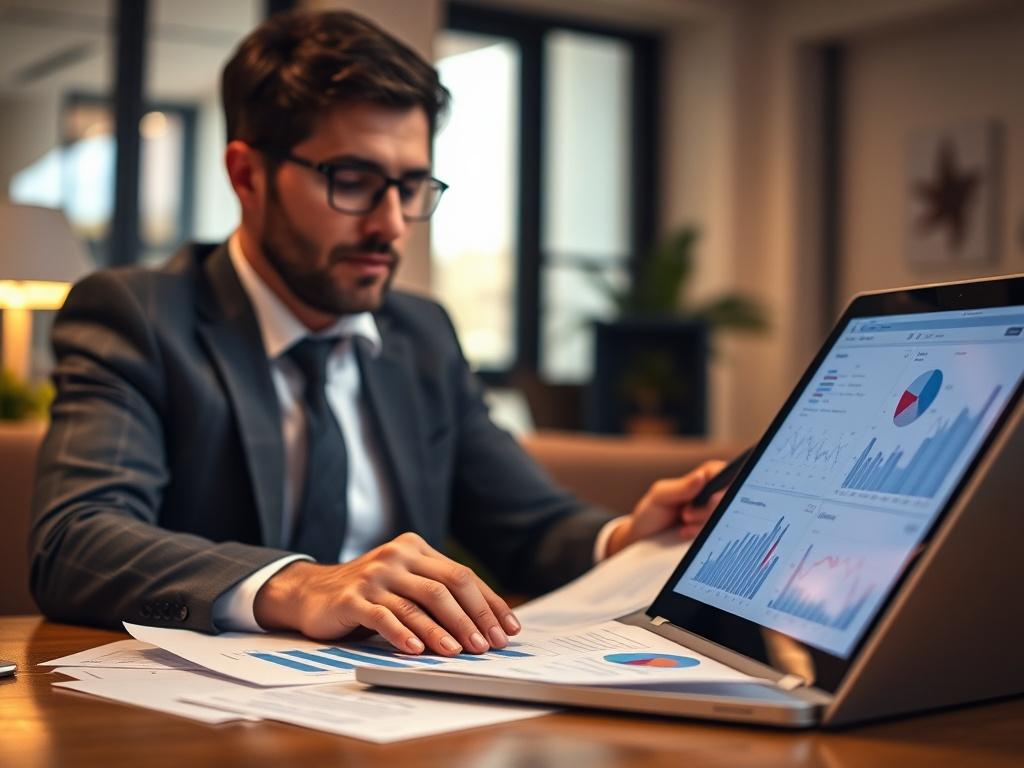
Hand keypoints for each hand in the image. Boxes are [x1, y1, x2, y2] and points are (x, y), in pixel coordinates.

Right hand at [253, 532, 520, 655]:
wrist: (311, 593)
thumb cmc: (370, 593)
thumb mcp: (404, 583)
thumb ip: (436, 592)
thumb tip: (485, 623)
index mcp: (415, 548)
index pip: (462, 576)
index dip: (488, 603)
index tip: (508, 629)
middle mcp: (397, 556)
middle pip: (446, 586)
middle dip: (473, 617)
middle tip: (488, 645)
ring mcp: (373, 576)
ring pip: (418, 603)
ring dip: (443, 630)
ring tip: (460, 651)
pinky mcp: (352, 598)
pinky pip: (383, 616)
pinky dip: (402, 634)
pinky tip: (417, 651)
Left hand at [605, 460, 727, 556]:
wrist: (644, 542)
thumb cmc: (650, 514)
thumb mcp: (660, 496)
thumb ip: (681, 487)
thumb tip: (701, 476)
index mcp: (701, 479)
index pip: (723, 472)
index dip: (723, 483)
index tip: (712, 498)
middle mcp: (711, 495)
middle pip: (728, 496)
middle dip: (709, 508)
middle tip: (686, 514)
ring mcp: (713, 515)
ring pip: (724, 516)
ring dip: (703, 522)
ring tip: (684, 522)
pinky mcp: (712, 533)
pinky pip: (718, 533)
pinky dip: (702, 534)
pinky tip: (685, 533)